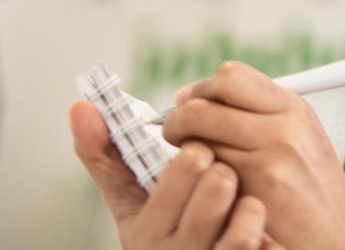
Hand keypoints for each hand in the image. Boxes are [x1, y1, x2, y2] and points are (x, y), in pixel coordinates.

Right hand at [71, 101, 272, 249]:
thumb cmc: (166, 232)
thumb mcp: (132, 204)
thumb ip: (106, 158)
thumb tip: (80, 107)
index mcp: (145, 233)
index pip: (188, 162)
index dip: (199, 148)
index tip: (198, 151)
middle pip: (218, 181)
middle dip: (222, 168)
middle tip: (219, 173)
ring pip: (247, 212)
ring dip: (245, 196)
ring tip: (236, 198)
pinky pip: (264, 238)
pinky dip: (263, 221)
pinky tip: (254, 222)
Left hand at [164, 62, 344, 249]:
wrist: (341, 240)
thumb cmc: (313, 193)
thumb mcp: (300, 139)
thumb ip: (257, 113)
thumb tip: (191, 96)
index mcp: (294, 108)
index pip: (231, 77)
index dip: (201, 90)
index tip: (188, 104)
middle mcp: (284, 128)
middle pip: (204, 106)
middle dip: (178, 120)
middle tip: (174, 136)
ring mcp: (270, 161)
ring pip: (198, 141)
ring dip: (185, 154)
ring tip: (194, 168)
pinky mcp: (255, 194)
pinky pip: (205, 176)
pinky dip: (197, 183)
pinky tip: (207, 193)